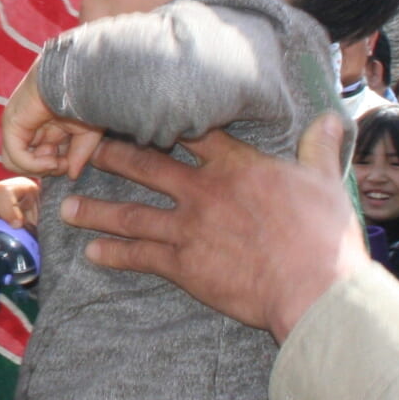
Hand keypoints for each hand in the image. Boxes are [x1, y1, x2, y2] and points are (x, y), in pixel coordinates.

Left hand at [1, 67, 103, 178]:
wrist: (79, 76)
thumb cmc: (86, 98)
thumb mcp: (87, 134)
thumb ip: (79, 155)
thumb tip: (72, 176)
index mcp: (43, 126)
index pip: (37, 159)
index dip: (54, 168)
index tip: (69, 164)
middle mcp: (27, 126)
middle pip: (24, 163)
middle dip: (46, 170)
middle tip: (63, 163)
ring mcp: (16, 125)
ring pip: (14, 163)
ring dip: (38, 169)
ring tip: (56, 161)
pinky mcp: (12, 124)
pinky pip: (15, 156)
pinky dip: (34, 165)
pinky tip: (52, 158)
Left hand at [63, 113, 364, 341]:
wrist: (314, 289)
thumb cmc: (325, 237)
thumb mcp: (326, 182)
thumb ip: (320, 148)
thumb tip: (332, 118)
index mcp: (237, 166)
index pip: (192, 132)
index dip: (163, 120)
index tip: (135, 110)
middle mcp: (204, 191)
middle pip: (147, 166)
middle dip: (110, 155)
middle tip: (81, 150)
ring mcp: (190, 228)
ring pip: (132, 214)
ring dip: (97, 210)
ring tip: (66, 208)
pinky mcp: (185, 266)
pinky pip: (140, 258)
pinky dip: (114, 254)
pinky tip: (92, 253)